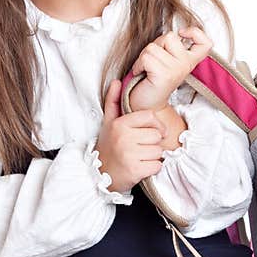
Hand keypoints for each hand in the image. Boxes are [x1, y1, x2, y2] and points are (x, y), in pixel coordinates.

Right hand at [96, 79, 167, 193]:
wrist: (98, 175)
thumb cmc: (107, 148)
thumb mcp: (108, 124)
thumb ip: (113, 102)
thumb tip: (117, 82)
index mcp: (120, 124)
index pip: (150, 117)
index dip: (157, 125)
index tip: (156, 131)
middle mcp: (124, 138)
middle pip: (157, 135)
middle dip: (153, 143)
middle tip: (140, 148)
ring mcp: (130, 154)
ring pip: (159, 151)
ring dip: (152, 157)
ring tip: (139, 158)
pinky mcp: (135, 170)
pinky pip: (157, 165)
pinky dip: (152, 168)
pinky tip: (140, 167)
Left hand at [127, 26, 212, 111]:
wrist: (146, 105)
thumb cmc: (152, 81)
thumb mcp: (167, 61)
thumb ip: (171, 47)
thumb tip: (168, 35)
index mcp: (189, 61)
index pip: (205, 43)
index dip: (195, 32)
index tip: (183, 34)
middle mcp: (186, 65)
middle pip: (170, 36)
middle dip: (155, 45)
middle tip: (153, 62)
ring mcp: (177, 70)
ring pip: (153, 47)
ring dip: (143, 56)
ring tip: (146, 69)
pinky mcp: (164, 75)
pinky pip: (146, 57)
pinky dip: (138, 64)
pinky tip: (141, 73)